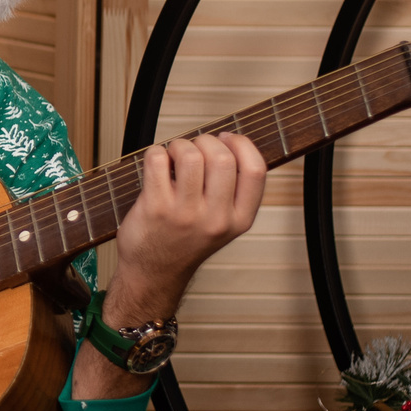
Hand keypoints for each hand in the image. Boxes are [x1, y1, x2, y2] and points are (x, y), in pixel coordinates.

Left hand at [105, 132, 266, 323]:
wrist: (154, 272)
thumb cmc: (185, 240)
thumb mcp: (223, 222)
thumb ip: (231, 190)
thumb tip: (227, 142)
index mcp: (240, 219)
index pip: (256, 170)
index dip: (242, 144)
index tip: (227, 138)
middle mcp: (216, 218)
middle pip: (222, 158)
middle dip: (205, 141)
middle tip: (193, 149)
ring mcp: (185, 214)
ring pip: (189, 155)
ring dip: (178, 146)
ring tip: (172, 157)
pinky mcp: (155, 208)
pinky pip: (157, 160)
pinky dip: (155, 153)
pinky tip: (157, 166)